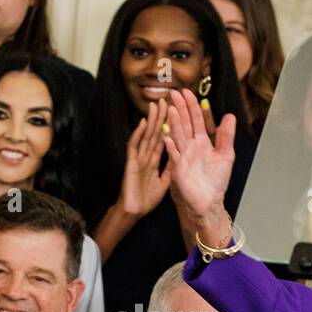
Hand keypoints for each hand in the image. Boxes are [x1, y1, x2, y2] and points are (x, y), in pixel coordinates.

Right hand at [116, 98, 171, 218]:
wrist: (134, 212)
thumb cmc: (147, 199)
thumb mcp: (165, 181)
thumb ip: (171, 167)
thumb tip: (180, 155)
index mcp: (155, 159)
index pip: (164, 137)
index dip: (170, 124)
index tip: (177, 111)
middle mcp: (146, 155)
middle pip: (155, 132)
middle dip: (162, 116)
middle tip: (169, 99)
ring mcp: (138, 158)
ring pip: (146, 135)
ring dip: (151, 120)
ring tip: (156, 105)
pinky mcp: (131, 163)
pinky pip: (135, 146)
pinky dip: (138, 134)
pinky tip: (142, 123)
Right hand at [163, 88, 235, 223]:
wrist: (207, 202)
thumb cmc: (215, 182)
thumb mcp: (225, 155)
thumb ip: (226, 136)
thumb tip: (229, 116)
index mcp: (201, 142)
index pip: (196, 120)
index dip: (192, 106)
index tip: (187, 92)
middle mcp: (190, 147)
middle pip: (184, 123)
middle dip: (180, 108)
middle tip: (175, 93)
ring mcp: (183, 157)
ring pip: (178, 136)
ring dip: (174, 123)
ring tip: (172, 109)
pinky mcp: (179, 169)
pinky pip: (174, 156)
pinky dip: (171, 147)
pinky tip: (167, 137)